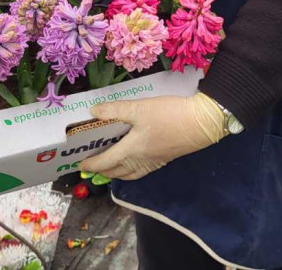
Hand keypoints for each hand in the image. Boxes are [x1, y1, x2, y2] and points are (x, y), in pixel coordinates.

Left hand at [78, 93, 226, 179]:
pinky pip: (140, 171)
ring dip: (115, 173)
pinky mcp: (164, 159)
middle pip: (116, 172)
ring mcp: (153, 162)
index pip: (106, 161)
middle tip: (91, 163)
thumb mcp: (140, 108)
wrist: (201, 123)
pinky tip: (132, 161)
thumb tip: (94, 111)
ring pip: (129, 174)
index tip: (81, 163)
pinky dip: (130, 171)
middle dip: (101, 170)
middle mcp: (140, 160)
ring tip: (109, 165)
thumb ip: (115, 110)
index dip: (92, 163)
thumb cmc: (169, 114)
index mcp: (131, 150)